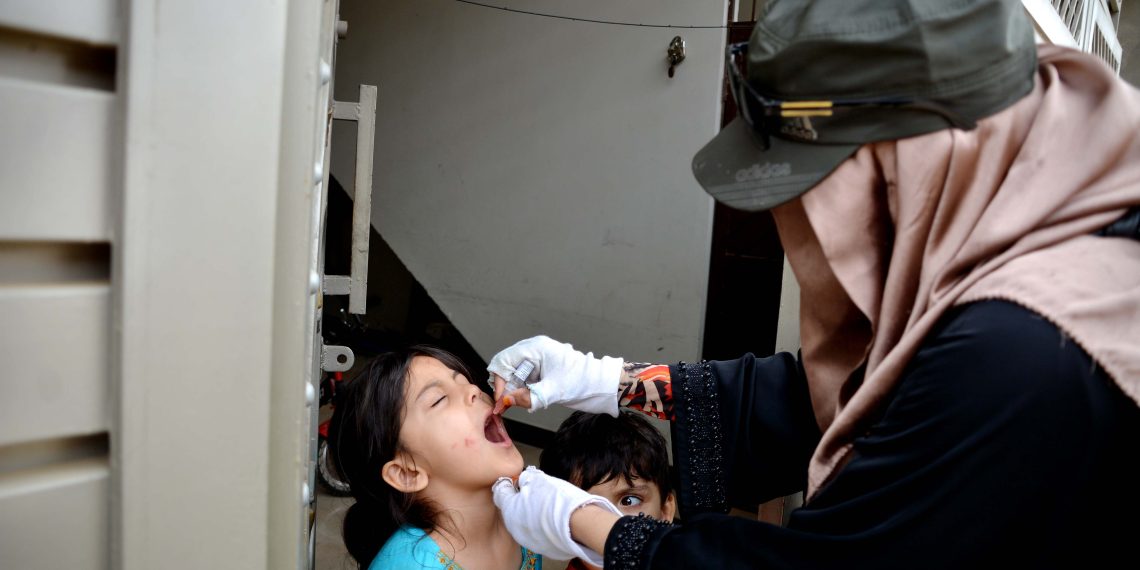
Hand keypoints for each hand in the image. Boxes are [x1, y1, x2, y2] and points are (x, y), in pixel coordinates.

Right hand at [487, 336, 623, 415]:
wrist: (603, 385)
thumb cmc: (583, 382)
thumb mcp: (553, 392)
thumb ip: (527, 397)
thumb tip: (506, 401)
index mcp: (536, 348)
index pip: (505, 360)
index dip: (499, 381)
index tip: (501, 401)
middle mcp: (535, 350)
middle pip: (507, 366)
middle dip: (505, 386)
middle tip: (506, 405)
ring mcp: (539, 359)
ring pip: (515, 373)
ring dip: (514, 389)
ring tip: (519, 403)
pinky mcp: (543, 369)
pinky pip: (525, 378)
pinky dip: (522, 390)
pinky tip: (528, 399)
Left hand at [492, 466, 622, 564]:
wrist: (575, 523)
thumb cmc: (555, 500)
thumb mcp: (536, 479)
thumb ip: (525, 478)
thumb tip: (523, 479)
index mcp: (508, 509)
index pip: (500, 492)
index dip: (509, 483)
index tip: (518, 481)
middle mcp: (513, 527)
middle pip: (511, 508)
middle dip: (521, 500)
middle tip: (536, 492)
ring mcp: (526, 539)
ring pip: (524, 521)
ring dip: (531, 513)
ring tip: (547, 506)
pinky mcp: (539, 546)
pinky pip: (536, 532)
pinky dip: (541, 525)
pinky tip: (552, 519)